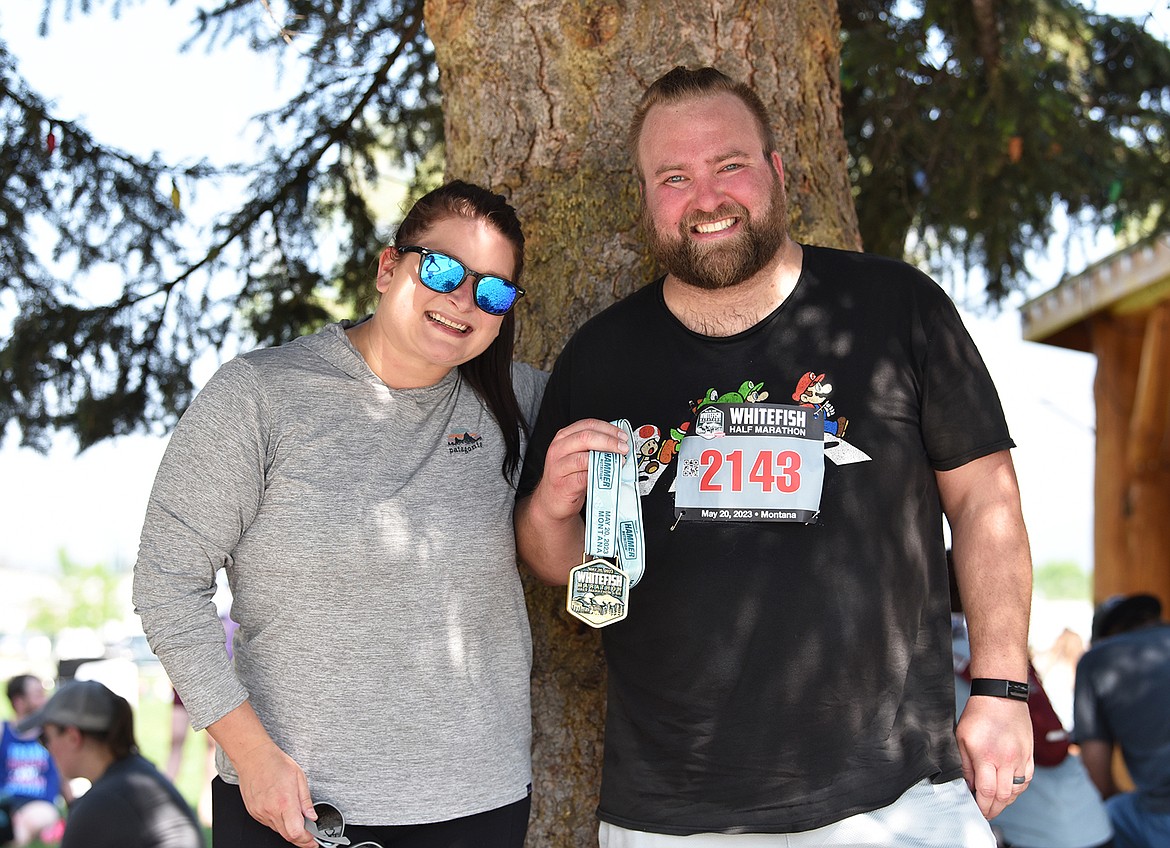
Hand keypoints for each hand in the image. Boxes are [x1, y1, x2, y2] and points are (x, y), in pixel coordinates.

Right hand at [233, 739, 317, 846]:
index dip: (307, 840)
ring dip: (290, 830)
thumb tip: (312, 816)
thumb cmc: (275, 763)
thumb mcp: (299, 777)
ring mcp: (260, 813)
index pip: (296, 832)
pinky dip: (279, 823)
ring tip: (298, 820)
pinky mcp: (254, 813)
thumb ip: (306, 801)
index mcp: (284, 802)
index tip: (314, 840)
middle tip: (310, 836)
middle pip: (287, 836)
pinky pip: (269, 824)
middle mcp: (270, 810)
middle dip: (301, 839)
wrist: (253, 757)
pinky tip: (284, 813)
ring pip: (278, 831)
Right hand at [531, 418, 628, 521]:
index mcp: (563, 437)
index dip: (608, 429)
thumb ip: (593, 446)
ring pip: (583, 458)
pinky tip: (608, 476)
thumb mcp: (577, 455)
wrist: (552, 500)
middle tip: (623, 448)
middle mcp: (559, 449)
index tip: (622, 436)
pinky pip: (583, 478)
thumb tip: (618, 442)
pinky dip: (598, 476)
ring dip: (606, 459)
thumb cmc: (567, 476)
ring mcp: (558, 467)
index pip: (588, 425)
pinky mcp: (563, 485)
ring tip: (619, 462)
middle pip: (586, 438)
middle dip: (609, 442)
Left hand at [956, 695, 1032, 818]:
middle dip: (993, 809)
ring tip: (995, 803)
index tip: (976, 809)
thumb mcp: (961, 738)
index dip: (981, 805)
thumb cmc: (978, 715)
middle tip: (985, 812)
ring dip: (1006, 801)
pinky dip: (1017, 789)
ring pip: (1016, 791)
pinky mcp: (1029, 755)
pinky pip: (1026, 780)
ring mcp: (1021, 759)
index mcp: (987, 757)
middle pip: (1003, 796)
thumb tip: (969, 784)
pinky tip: (1009, 790)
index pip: (987, 792)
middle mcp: (1007, 761)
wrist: (1001, 697)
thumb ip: (965, 764)